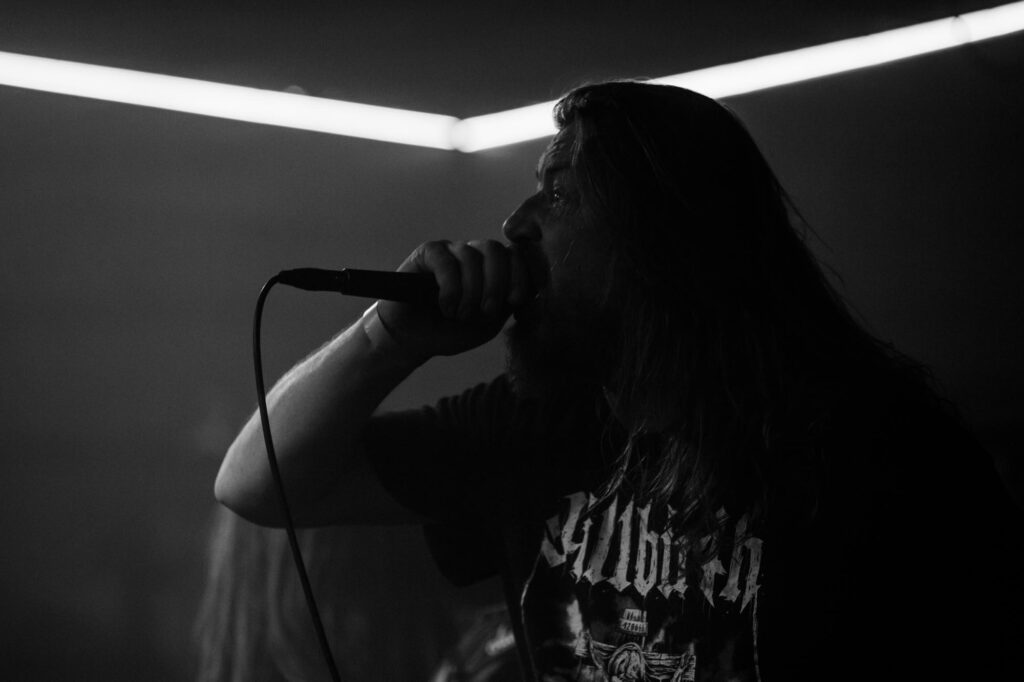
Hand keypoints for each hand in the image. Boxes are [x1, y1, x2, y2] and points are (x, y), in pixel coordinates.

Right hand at [377, 240, 531, 357]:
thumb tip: (534, 289)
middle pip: (495, 249)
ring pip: (471, 256)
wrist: (412, 341)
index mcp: (492, 268)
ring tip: (460, 315)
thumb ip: (509, 304)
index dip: (519, 275)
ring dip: (471, 291)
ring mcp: (450, 251)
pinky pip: (446, 261)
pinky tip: (446, 306)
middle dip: (496, 282)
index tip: (514, 300)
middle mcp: (473, 255)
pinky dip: (451, 288)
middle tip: (486, 310)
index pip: (514, 256)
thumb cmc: (451, 332)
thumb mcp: (489, 323)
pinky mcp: (427, 253)